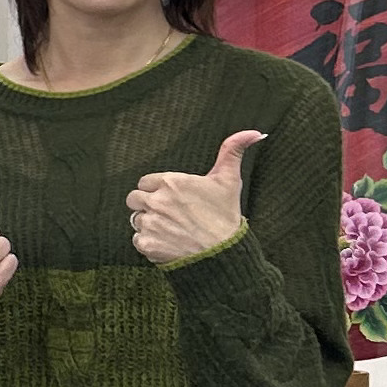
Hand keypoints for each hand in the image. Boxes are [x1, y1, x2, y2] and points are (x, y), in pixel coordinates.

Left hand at [130, 129, 262, 265]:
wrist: (224, 253)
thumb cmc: (226, 216)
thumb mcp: (229, 180)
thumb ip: (232, 152)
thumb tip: (252, 133)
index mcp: (170, 182)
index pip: (145, 182)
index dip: (156, 189)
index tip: (170, 197)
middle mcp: (156, 201)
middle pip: (134, 199)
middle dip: (147, 205)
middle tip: (167, 213)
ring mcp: (150, 223)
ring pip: (136, 220)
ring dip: (148, 224)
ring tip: (171, 228)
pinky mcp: (147, 243)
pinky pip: (137, 240)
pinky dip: (149, 242)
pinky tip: (168, 242)